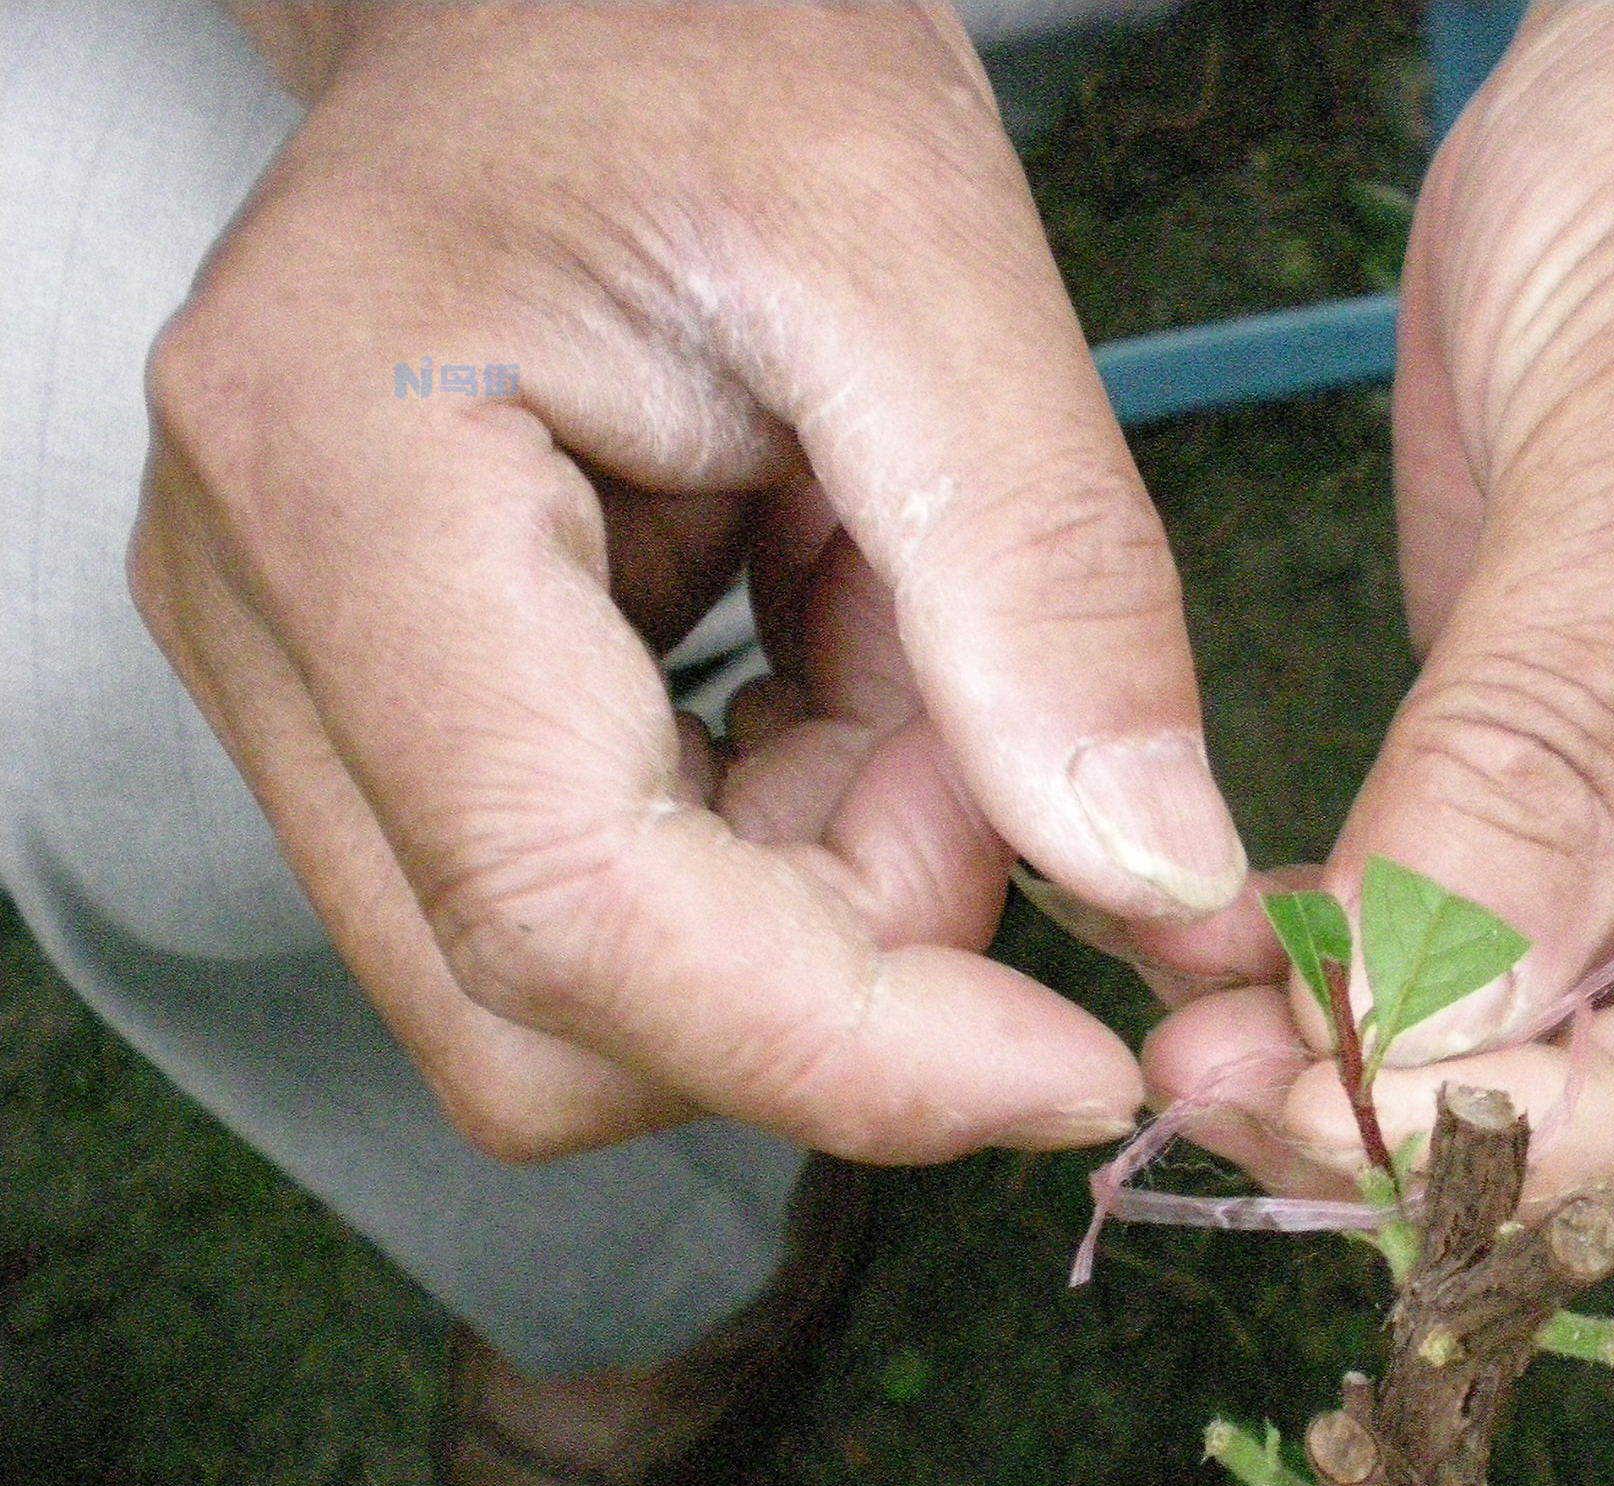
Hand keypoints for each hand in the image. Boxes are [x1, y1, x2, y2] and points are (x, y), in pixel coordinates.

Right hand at [135, 1, 1247, 1164]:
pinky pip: (624, 907)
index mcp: (346, 481)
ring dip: (830, 888)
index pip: (564, 914)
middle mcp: (270, 623)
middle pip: (556, 1010)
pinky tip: (844, 656)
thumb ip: (1043, 578)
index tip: (1071, 1065)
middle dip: (844, 951)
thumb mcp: (925, 255)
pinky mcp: (396, 721)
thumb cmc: (712, 37)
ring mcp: (313, 689)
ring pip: (602, 989)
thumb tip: (1153, 880)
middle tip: (982, 737)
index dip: (844, 1048)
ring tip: (906, 638)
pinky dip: (794, 838)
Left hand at [1149, 3, 1613, 1247]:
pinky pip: (1510, 927)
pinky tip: (1256, 989)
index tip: (1391, 1150)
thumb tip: (1414, 1040)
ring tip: (1216, 1072)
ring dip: (1408, 1073)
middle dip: (1484, 1126)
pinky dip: (1389, 978)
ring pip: (1592, 1034)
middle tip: (1249, 1122)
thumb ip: (1540, 761)